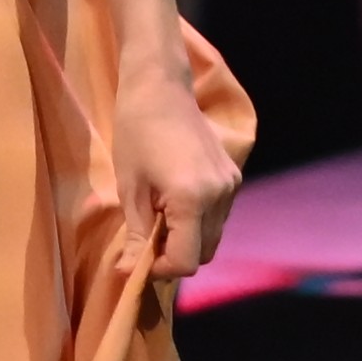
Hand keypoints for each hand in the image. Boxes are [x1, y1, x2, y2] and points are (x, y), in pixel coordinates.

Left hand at [117, 55, 239, 281]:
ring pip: (214, 237)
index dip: (160, 268)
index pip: (186, 260)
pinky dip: (199, 222)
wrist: (161, 88)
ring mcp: (232, 185)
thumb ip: (136, 234)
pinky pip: (219, 216)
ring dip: (188, 239)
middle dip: (175, 255)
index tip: (138, 257)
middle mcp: (220, 195)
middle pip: (204, 253)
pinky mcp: (234, 177)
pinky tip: (174, 203)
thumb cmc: (135, 133)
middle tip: (146, 238)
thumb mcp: (129, 187)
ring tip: (159, 217)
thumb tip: (128, 272)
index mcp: (193, 198)